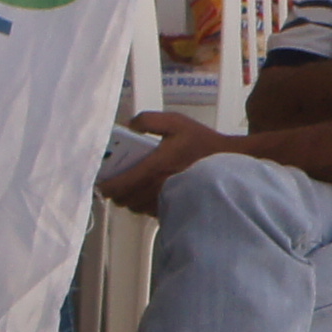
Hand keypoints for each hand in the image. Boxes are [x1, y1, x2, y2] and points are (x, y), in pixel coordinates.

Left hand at [98, 110, 234, 213]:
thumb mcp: (176, 122)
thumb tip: (128, 126)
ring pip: (134, 206)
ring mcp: (166, 202)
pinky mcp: (174, 208)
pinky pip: (148, 211)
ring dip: (130, 196)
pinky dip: (144, 202)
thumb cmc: (203, 144)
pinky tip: (150, 189)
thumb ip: (148, 120)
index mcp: (154, 168)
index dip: (104, 184)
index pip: (118, 185)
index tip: (101, 179)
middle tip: (117, 177)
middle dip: (116, 189)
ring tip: (134, 183)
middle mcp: (157, 189)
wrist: (230, 163)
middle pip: (122, 199)